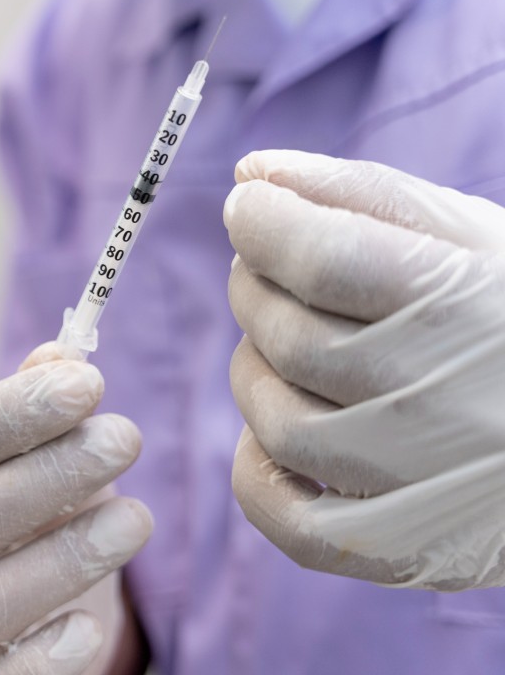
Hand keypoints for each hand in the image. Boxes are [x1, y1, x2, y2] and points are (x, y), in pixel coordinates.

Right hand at [0, 343, 151, 673]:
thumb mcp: (2, 470)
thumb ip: (24, 415)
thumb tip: (63, 353)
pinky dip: (43, 656)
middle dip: (48, 476)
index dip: (7, 416)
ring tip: (138, 518)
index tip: (88, 384)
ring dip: (62, 558)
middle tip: (126, 438)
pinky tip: (92, 625)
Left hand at [225, 149, 504, 590]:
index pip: (322, 258)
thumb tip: (250, 172)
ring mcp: (421, 484)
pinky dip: (256, 468)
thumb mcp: (474, 237)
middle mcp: (445, 401)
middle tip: (265, 270)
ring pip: (276, 420)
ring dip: (255, 370)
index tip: (247, 205)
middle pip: (289, 337)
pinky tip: (275, 430)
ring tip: (285, 343)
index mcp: (467, 307)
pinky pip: (285, 517)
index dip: (263, 222)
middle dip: (255, 288)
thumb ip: (360, 196)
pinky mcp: (403, 549)